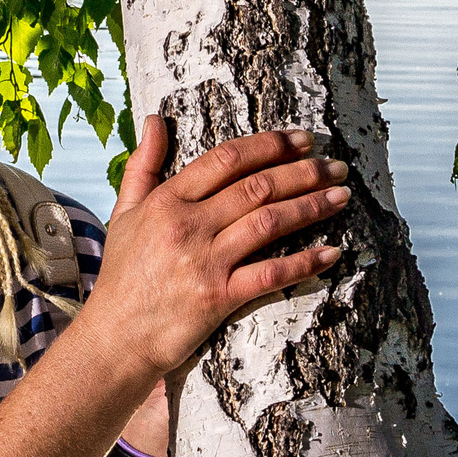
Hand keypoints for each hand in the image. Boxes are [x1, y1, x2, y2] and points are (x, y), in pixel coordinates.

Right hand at [84, 116, 348, 384]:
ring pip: (269, 222)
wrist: (115, 338)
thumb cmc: (123, 276)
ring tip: (341, 197)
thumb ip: (143, 164)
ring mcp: (204, 262)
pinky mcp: (218, 298)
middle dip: (303, 172)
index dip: (270, 145)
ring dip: (311, 206)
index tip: (302, 141)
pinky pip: (270, 274)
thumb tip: (156, 118)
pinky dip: (304, 262)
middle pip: (256, 186)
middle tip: (335, 167)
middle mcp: (187, 226)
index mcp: (167, 201)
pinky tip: (332, 252)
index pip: (227, 159)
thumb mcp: (125, 213)